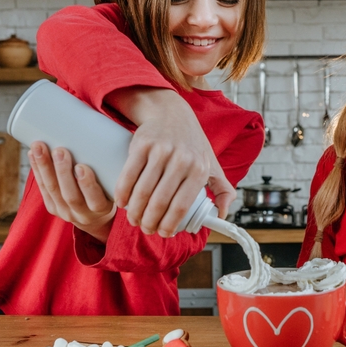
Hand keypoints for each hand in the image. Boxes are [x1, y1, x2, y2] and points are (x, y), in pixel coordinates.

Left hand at [29, 142, 116, 241]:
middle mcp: (83, 214)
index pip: (95, 200)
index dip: (87, 185)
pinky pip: (43, 189)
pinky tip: (32, 155)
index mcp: (102, 209)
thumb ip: (112, 166)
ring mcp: (65, 212)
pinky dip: (37, 170)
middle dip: (62, 171)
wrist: (95, 216)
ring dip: (44, 167)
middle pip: (70, 195)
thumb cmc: (109, 191)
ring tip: (40, 147)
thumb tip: (112, 131)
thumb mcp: (115, 185)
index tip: (82, 166)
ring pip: (52, 190)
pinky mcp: (52, 207)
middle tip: (60, 150)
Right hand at [108, 88, 236, 236]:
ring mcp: (161, 151)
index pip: (182, 206)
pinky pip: (129, 174)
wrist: (171, 113)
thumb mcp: (212, 164)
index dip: (169, 225)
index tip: (163, 233)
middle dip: (149, 222)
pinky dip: (122, 193)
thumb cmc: (191, 143)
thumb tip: (221, 214)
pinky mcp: (142, 144)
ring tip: (134, 219)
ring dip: (135, 211)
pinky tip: (122, 202)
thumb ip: (223, 189)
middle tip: (145, 228)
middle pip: (160, 202)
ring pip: (143, 191)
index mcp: (199, 170)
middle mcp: (182, 160)